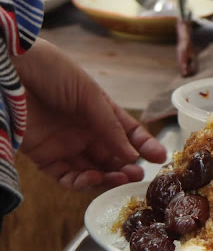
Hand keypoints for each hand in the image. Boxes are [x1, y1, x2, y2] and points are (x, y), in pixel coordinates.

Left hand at [12, 39, 166, 189]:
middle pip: (111, 156)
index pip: (127, 133)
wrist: (9, 68)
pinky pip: (66, 176)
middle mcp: (85, 130)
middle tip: (138, 175)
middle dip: (127, 167)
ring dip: (108, 178)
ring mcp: (65, 145)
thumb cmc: (51, 70)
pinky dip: (81, 182)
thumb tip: (133, 154)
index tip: (160, 158)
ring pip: (92, 170)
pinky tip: (92, 178)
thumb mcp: (90, 95)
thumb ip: (110, 127)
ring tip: (119, 179)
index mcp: (100, 111)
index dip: (144, 146)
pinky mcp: (44, 156)